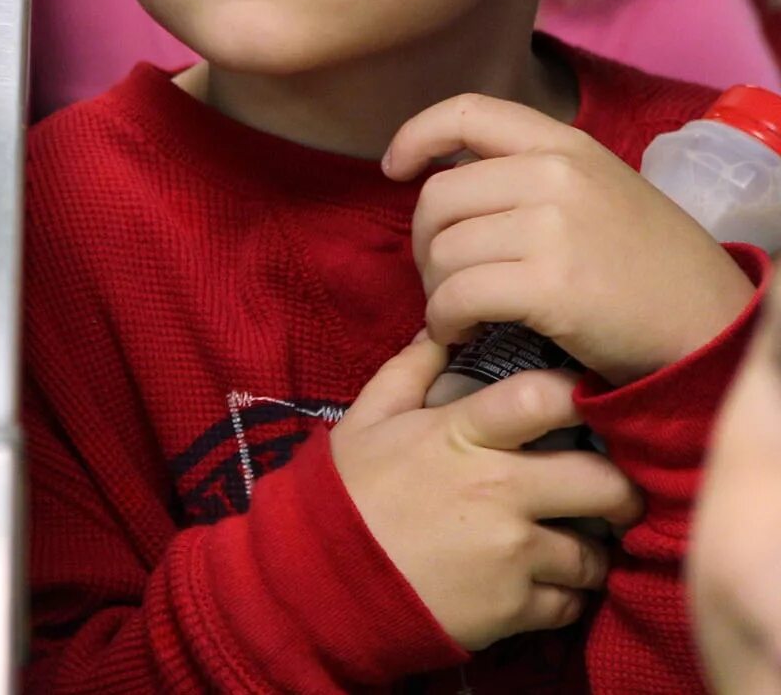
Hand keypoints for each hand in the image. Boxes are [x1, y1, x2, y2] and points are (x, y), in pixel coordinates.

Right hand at [332, 336, 640, 650]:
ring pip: (595, 555)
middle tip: (608, 494)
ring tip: (569, 548)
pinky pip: (572, 605)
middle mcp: (500, 491)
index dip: (580, 395)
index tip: (586, 406)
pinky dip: (563, 598)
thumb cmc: (347, 495)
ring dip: (587, 553)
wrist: (321, 581)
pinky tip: (540, 586)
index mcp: (462, 437)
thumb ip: (408, 373)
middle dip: (619, 491)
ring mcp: (512, 553)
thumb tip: (440, 331)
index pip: (546, 398)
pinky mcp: (516, 609)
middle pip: (605, 484)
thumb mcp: (365, 422)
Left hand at [385, 94, 754, 386]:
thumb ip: (534, 174)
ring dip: (435, 289)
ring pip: (442, 250)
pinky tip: (459, 331)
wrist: (711, 327)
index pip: (469, 111)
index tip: (394, 168)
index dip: (417, 135)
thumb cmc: (651, 266)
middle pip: (438, 196)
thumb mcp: (600, 190)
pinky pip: (457, 296)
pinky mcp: (549, 286)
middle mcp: (555, 176)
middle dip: (424, 241)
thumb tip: (447, 175)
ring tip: (456, 310)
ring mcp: (552, 229)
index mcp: (567, 146)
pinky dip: (444, 320)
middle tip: (441, 275)